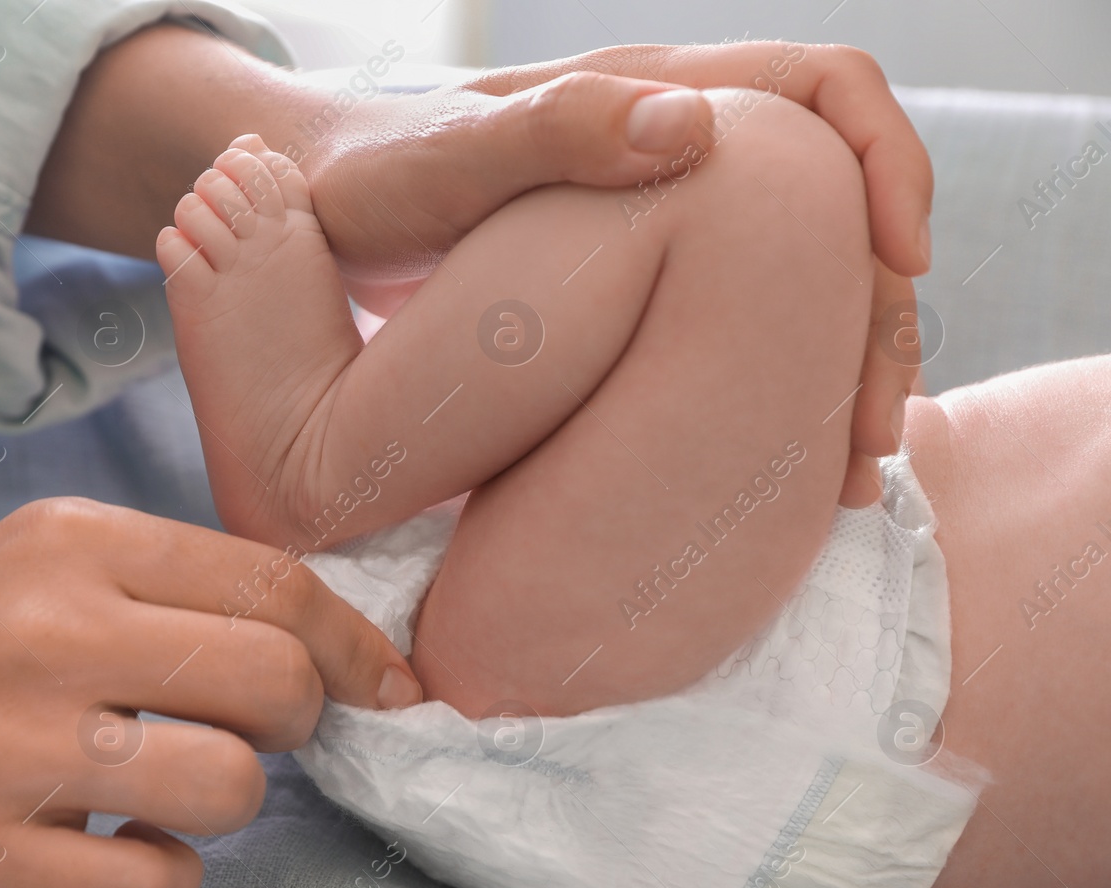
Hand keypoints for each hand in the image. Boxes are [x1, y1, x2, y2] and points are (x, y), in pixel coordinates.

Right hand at [0, 499, 420, 887]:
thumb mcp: (49, 561)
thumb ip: (177, 582)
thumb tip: (331, 642)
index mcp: (70, 544)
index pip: (271, 582)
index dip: (351, 642)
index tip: (382, 682)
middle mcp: (42, 636)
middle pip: (270, 681)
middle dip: (296, 718)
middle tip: (253, 729)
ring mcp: (6, 752)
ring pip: (229, 787)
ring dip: (227, 798)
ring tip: (171, 784)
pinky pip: (157, 886)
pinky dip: (166, 876)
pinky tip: (124, 847)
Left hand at [301, 41, 930, 506]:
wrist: (309, 214)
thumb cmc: (367, 179)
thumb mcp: (447, 161)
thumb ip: (554, 134)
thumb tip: (689, 129)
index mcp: (651, 95)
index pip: (826, 92)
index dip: (885, 162)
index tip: (899, 259)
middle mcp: (674, 148)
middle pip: (837, 204)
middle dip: (877, 307)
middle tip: (868, 428)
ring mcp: (661, 220)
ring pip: (800, 279)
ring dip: (838, 365)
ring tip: (846, 474)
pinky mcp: (638, 285)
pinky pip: (742, 326)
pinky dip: (776, 391)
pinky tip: (777, 468)